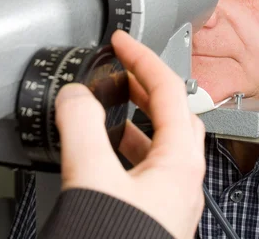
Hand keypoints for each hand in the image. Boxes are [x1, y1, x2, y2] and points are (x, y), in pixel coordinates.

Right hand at [54, 30, 205, 238]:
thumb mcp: (91, 177)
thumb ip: (81, 127)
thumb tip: (74, 97)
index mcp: (180, 162)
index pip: (170, 90)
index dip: (144, 58)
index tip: (123, 42)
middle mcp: (185, 179)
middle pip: (176, 113)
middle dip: (149, 84)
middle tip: (125, 67)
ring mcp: (174, 199)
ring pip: (166, 141)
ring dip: (143, 116)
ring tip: (119, 103)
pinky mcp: (158, 215)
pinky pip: (153, 166)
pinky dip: (134, 146)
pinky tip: (114, 151)